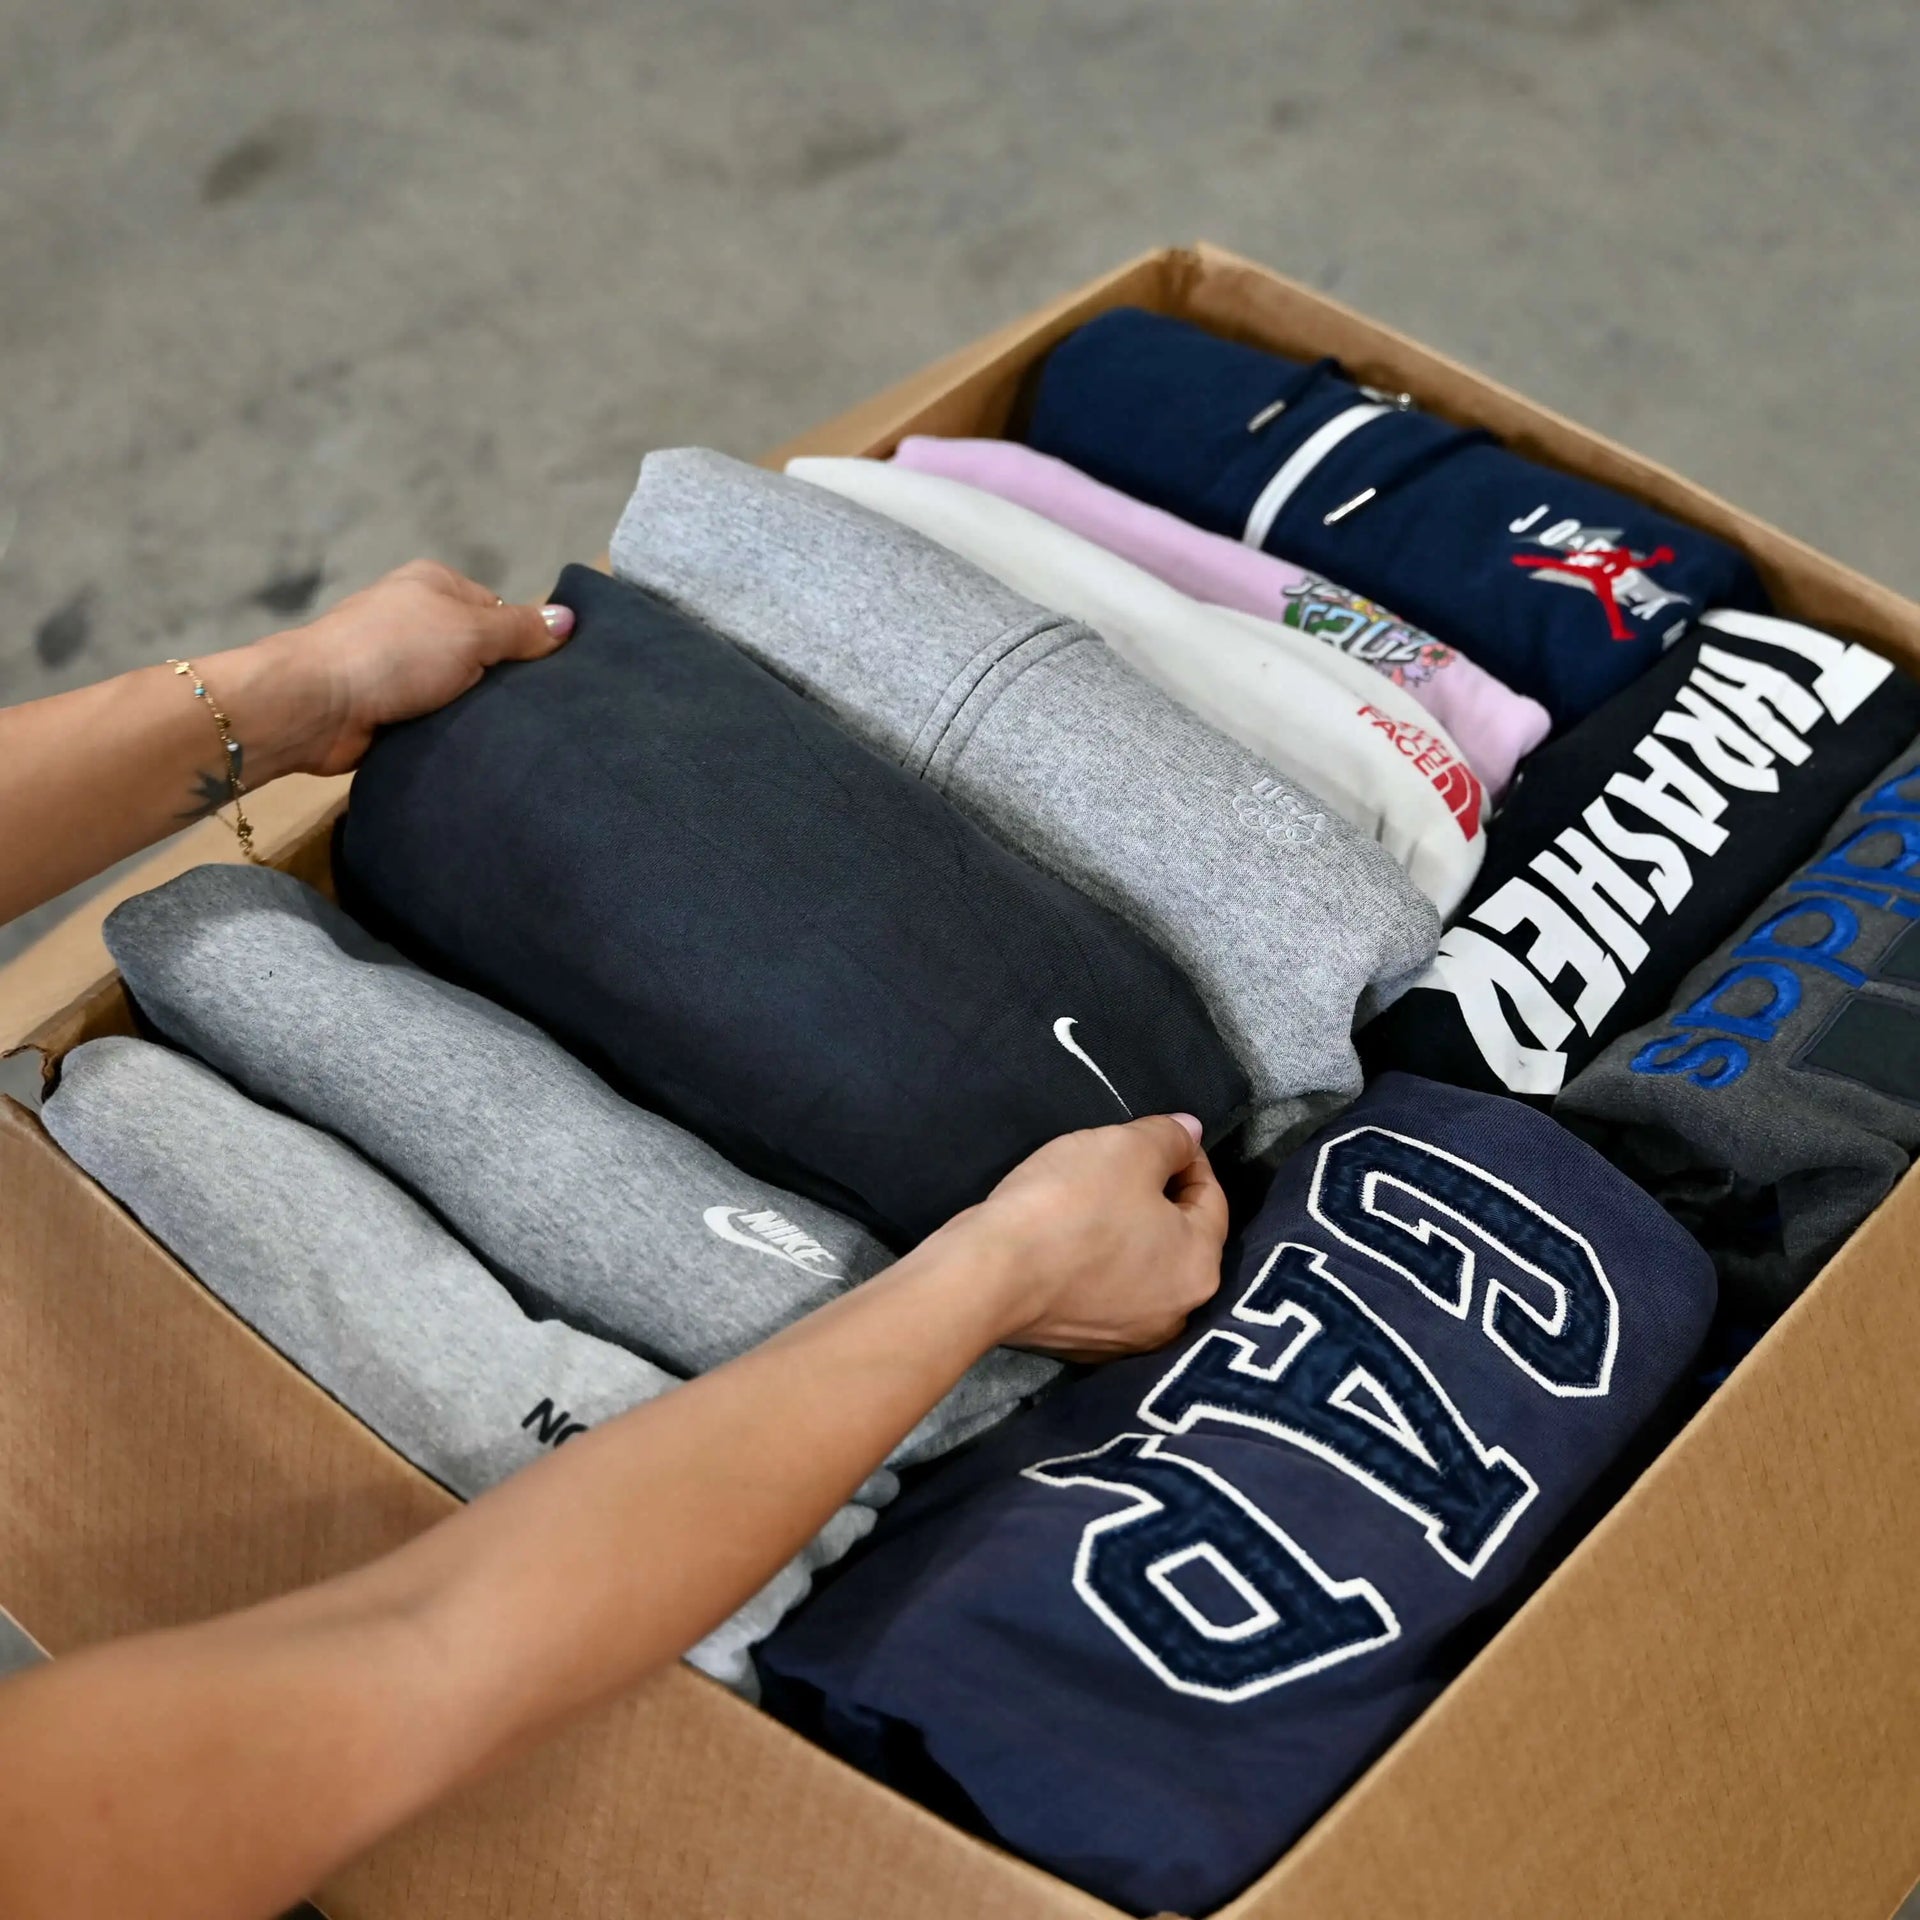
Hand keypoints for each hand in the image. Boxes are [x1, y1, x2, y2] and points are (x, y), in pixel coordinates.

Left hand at [227, 560, 575, 780]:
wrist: (318, 704)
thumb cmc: (396, 653)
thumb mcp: (471, 633)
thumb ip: (521, 629)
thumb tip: (570, 618)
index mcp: (434, 584)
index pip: (499, 610)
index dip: (522, 641)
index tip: (541, 676)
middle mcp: (415, 618)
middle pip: (480, 651)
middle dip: (501, 680)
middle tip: (531, 710)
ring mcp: (398, 663)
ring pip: (459, 687)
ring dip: (474, 709)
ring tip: (508, 734)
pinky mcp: (387, 705)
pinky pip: (435, 715)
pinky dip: (449, 729)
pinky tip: (472, 747)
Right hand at [943, 1114, 1228, 1361]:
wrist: (987, 1275)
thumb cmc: (1070, 1205)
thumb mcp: (1127, 1148)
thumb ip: (1170, 1138)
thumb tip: (1191, 1134)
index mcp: (1200, 1268)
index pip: (1211, 1198)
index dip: (1187, 1157)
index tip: (1157, 1137)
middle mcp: (1175, 1314)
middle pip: (1178, 1238)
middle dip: (1156, 1198)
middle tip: (1120, 1166)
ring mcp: (1126, 1338)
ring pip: (1139, 1267)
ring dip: (1125, 1234)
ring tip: (1090, 1200)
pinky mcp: (1080, 1346)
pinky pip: (1101, 1292)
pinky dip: (1093, 1265)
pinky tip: (1066, 1241)